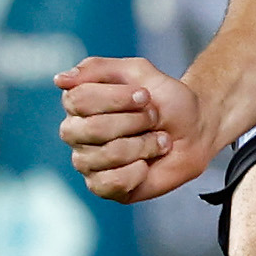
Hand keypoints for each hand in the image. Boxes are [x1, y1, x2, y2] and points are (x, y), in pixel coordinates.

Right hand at [58, 55, 211, 202]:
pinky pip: (110, 182)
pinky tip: (146, 164)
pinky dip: (137, 171)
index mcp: (79, 104)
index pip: (78, 100)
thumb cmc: (165, 100)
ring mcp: (87, 162)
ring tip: (157, 140)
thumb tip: (60, 81)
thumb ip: (98, 69)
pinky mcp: (102, 187)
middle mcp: (76, 133)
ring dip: (142, 145)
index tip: (146, 95)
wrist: (195, 130)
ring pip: (107, 155)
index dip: (116, 98)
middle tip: (153, 118)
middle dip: (133, 122)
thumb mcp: (137, 72)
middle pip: (91, 128)